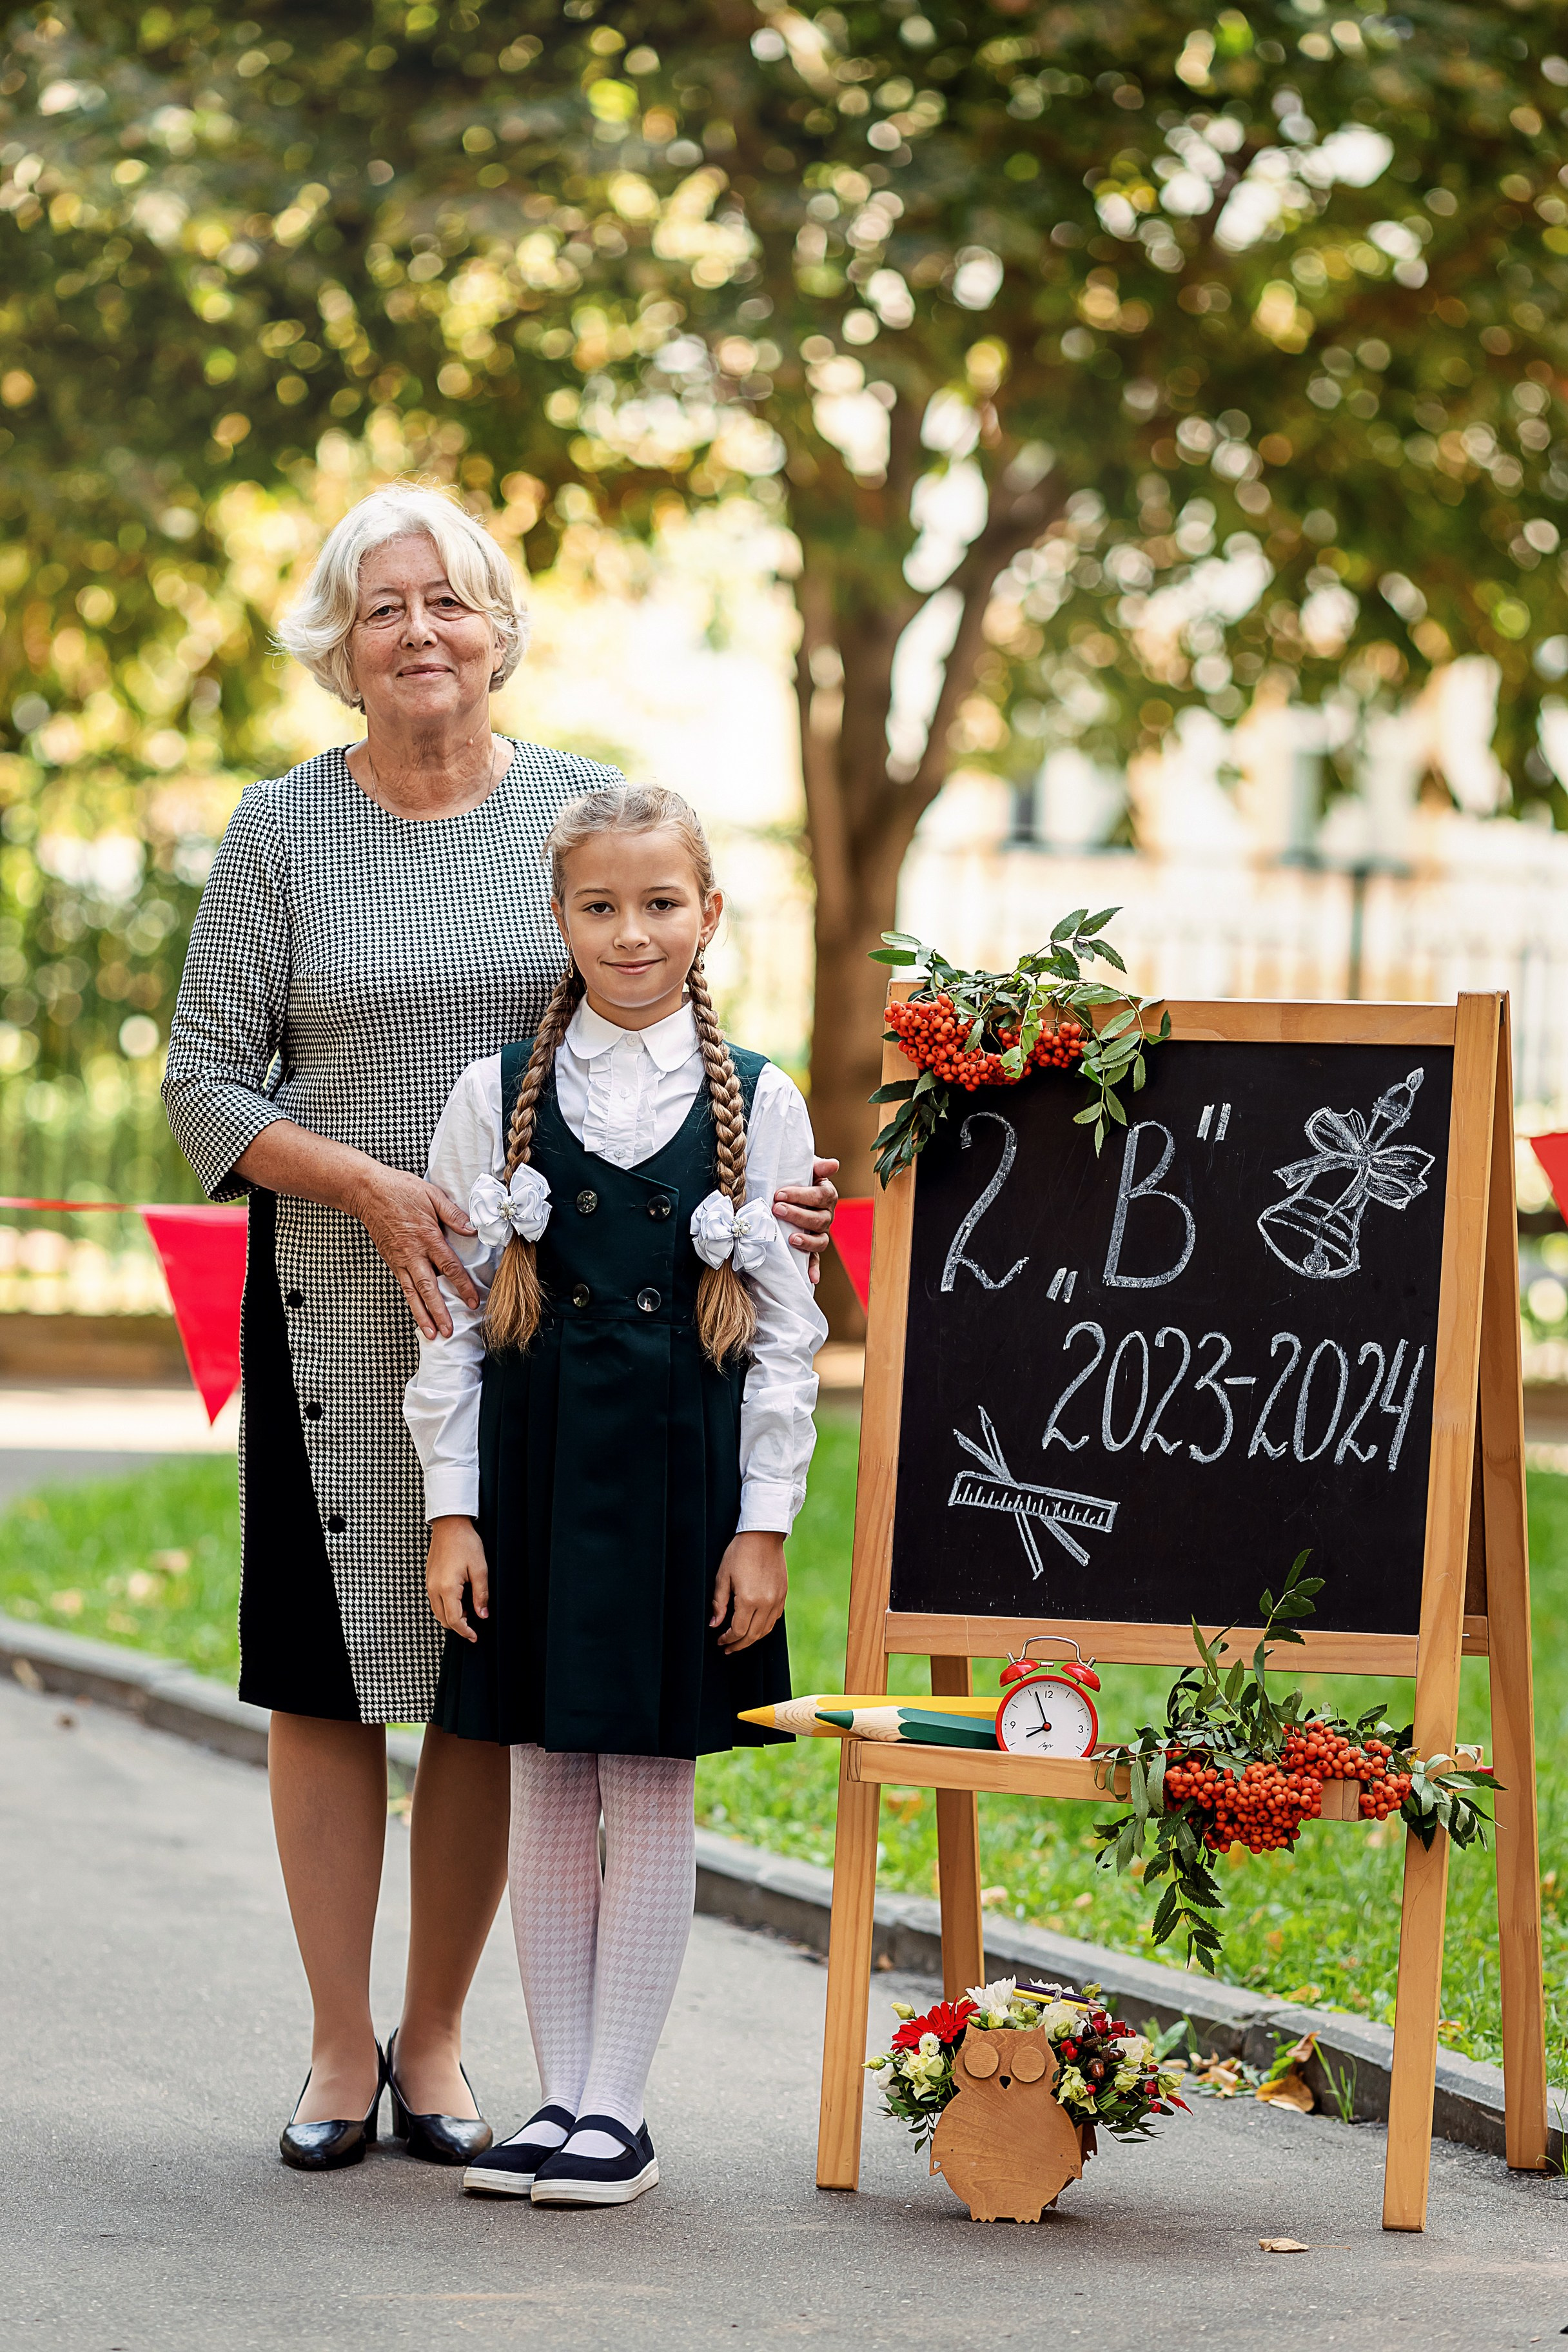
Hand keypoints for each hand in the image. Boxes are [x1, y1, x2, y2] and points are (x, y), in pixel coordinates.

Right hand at [347, 1163, 477, 1338]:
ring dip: (423, 1315)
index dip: (462, 1285)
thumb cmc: (401, 1190)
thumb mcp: (432, 1195)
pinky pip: (403, 1286)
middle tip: (449, 1330)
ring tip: (432, 1334)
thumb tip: (473, 1229)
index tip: (472, 1301)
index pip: (449, 1266)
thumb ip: (453, 1214)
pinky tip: (418, 1314)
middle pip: (429, 1287)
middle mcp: (413, 1253)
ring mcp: (399, 1259)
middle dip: (440, 1311)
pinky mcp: (391, 1261)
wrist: (367, 1191)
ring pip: (413, 1292)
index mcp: (427, 1237)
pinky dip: (411, 1302)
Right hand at [426, 1516, 488, 1641]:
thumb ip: (481, 1595)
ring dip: (451, 1616)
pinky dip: (446, 1606)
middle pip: (443, 1619)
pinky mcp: (429, 1579)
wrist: (450, 1525)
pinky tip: (459, 1599)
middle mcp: (433, 1588)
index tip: (474, 1637)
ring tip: (469, 1610)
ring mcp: (429, 1584)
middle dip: (458, 1626)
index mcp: (447, 1588)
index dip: (465, 1632)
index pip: (454, 1620)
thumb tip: (482, 1615)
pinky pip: (435, 1601)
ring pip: (437, 1611)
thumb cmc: (465, 1543)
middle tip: (474, 1624)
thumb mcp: (480, 1569)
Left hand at [711, 1531, 787, 1652]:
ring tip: (740, 1641)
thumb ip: (718, 1604)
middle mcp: (766, 1603)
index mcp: (748, 1599)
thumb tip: (714, 1625)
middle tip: (728, 1649)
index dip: (728, 1639)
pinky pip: (775, 1618)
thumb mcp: (722, 1577)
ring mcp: (777, 1599)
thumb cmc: (739, 1553)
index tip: (720, 1641)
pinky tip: (755, 1627)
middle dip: (739, 1645)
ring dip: (752, 1639)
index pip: (738, 1631)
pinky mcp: (783, 1594)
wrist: (763, 1535)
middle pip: (753, 1635)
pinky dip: (764, 1627)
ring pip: (766, 1630)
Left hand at [772, 1155, 839, 1285]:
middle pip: (819, 1219)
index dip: (802, 1196)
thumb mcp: (805, 1169)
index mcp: (827, 1195)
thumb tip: (833, 1164)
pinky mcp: (812, 1248)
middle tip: (777, 1209)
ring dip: (807, 1241)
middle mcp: (827, 1215)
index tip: (780, 1193)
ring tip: (792, 1239)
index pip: (820, 1196)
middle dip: (798, 1215)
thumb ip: (817, 1166)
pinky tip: (811, 1278)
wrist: (787, 1193)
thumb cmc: (796, 1179)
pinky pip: (815, 1260)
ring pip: (820, 1240)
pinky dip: (814, 1269)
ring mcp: (820, 1233)